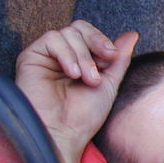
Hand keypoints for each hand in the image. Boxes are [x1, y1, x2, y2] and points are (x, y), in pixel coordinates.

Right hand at [15, 21, 137, 162]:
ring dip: (83, 55)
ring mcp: (46, 57)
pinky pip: (52, 39)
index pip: (90, 34)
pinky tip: (72, 74)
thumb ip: (119, 59)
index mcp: (78, 61)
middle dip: (96, 41)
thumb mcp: (109, 84)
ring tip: (87, 79)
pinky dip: (67, 54)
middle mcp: (61, 56)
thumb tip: (132, 34)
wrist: (64, 134)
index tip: (113, 57)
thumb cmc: (84, 117)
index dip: (102, 41)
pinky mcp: (30, 58)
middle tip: (105, 60)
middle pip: (79, 28)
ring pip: (67, 33)